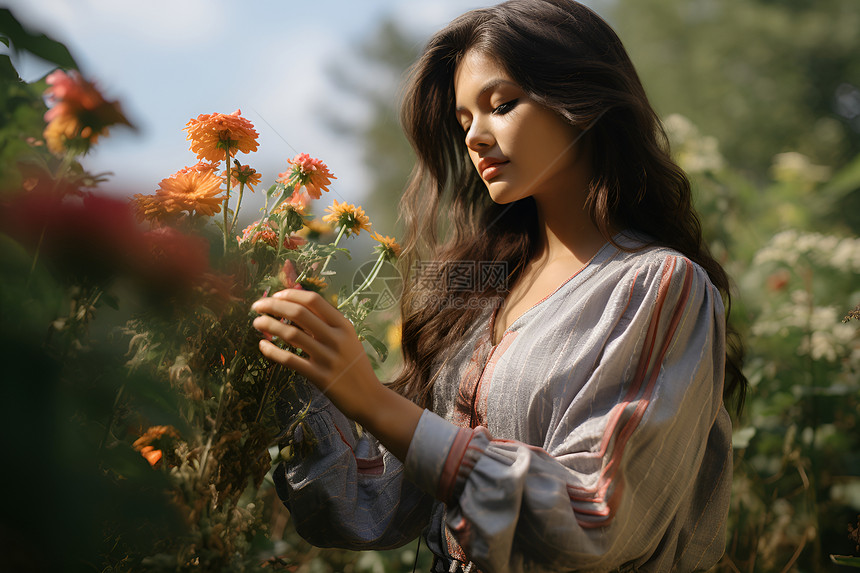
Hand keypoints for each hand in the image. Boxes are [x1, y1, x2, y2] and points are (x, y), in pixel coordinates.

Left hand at [250, 288, 422, 459]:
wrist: (369, 397)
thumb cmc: (354, 366)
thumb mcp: (347, 340)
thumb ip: (326, 325)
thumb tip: (295, 307)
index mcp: (344, 325)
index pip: (313, 300)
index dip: (291, 294)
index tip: (275, 296)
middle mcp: (336, 338)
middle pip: (299, 313)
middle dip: (273, 306)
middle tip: (257, 306)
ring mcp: (328, 358)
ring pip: (291, 334)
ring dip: (269, 325)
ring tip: (256, 322)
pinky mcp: (319, 377)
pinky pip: (290, 360)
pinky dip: (272, 351)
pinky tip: (262, 346)